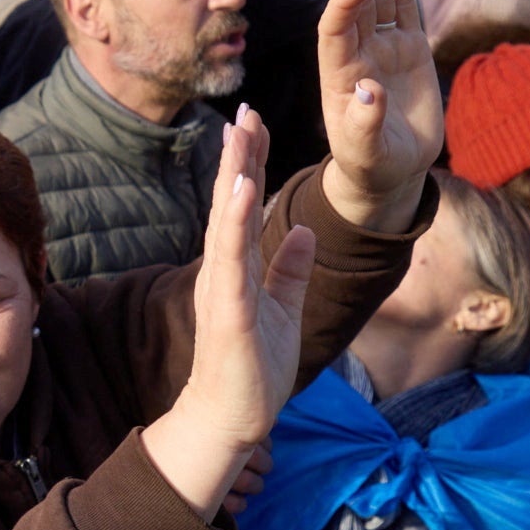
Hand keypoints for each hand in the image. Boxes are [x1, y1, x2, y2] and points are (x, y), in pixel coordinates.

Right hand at [141, 103, 317, 517]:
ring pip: (227, 219)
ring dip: (233, 174)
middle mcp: (224, 269)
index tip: (254, 123)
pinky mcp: (229, 309)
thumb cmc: (254, 370)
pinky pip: (232, 257)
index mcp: (236, 267)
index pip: (243, 205)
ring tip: (240, 133)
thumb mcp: (284, 310)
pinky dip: (237, 220)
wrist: (234, 419)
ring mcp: (223, 287)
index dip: (249, 164)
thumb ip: (290, 271)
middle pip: (231, 201)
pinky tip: (243, 187)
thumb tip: (305, 232)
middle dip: (238, 155)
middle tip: (245, 110)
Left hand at [315, 0, 440, 231]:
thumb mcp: (366, 152)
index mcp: (338, 75)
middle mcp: (356, 53)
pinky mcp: (408, 48)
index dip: (345, 2)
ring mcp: (381, 47)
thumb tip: (367, 91)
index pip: (335, 29)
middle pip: (352, 1)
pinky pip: (403, 7)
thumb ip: (365, 124)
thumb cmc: (372, 164)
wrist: (391, 171)